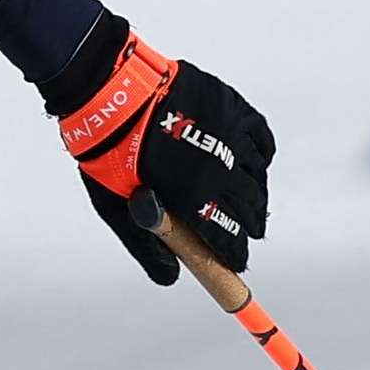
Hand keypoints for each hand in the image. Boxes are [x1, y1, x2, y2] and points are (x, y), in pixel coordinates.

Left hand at [44, 16, 273, 286]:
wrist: (107, 92)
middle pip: (248, 209)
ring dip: (257, 196)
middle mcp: (217, 168)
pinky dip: (262, 157)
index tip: (239, 262)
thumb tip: (171, 277)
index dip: (235, 255)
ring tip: (253, 204)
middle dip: (250, 227)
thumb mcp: (116, 207)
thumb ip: (146, 245)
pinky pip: (261, 140)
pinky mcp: (232, 108)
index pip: (226, 237)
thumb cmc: (107, 153)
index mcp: (190, 196)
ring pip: (257, 177)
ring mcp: (228, 136)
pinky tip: (255, 165)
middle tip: (249, 234)